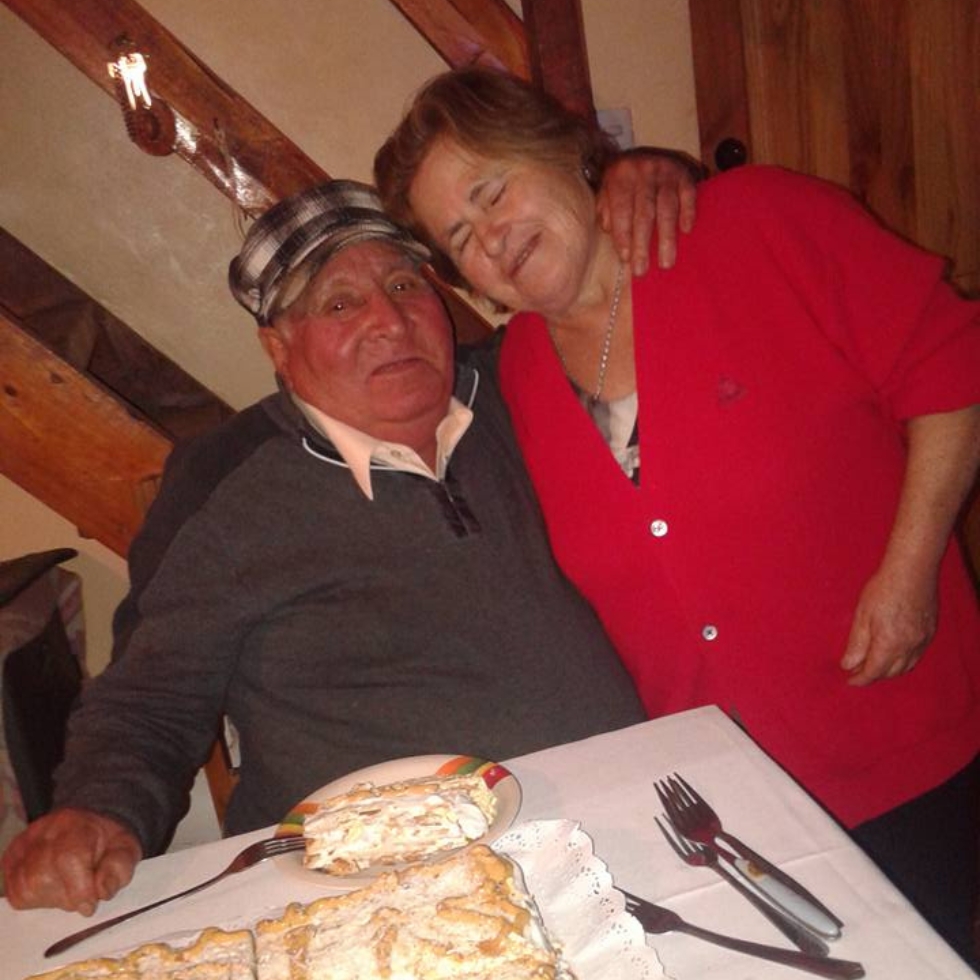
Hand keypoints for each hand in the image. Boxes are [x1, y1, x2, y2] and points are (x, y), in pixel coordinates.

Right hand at [1, 807, 141, 913]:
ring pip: (24, 889)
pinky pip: (15, 894)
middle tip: (83, 892)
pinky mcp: (10, 859)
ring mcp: (22, 845)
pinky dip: (35, 899)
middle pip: (40, 877)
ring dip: (50, 899)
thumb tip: (102, 891)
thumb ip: (119, 869)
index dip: (78, 889)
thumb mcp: (126, 851)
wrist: (91, 828)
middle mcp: (43, 831)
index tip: (89, 906)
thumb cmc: (108, 844)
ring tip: (68, 887)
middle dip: (65, 896)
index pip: (67, 858)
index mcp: (76, 825)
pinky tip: (52, 888)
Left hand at [597, 151, 699, 274]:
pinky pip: (688, 195)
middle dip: (643, 244)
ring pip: (667, 208)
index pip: (621, 209)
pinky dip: (688, 213)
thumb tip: (608, 229)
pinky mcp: (684, 174)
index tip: (626, 259)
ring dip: (667, 238)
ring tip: (665, 263)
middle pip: (644, 212)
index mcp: (620, 174)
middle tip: (642, 270)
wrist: (642, 152)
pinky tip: (686, 231)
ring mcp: (666, 171)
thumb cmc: (622, 182)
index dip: (623, 235)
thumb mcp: (606, 190)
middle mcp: (643, 170)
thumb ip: (605, 209)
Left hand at [839, 565, 937, 685]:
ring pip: (906, 666)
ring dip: (889, 670)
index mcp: (889, 644)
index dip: (860, 679)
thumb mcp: (862, 616)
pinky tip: (893, 653)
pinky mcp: (929, 632)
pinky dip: (903, 660)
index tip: (849, 680)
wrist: (911, 571)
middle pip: (891, 672)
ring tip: (873, 664)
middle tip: (858, 671)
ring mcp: (922, 640)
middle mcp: (909, 647)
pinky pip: (916, 655)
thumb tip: (848, 664)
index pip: (874, 672)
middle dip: (874, 675)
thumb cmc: (883, 589)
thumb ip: (856, 643)